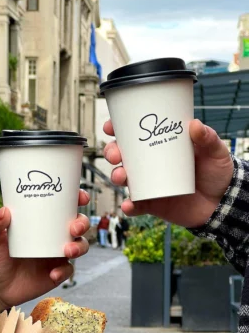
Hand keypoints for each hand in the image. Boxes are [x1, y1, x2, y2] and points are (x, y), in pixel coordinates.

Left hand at [0, 190, 89, 314]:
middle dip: (82, 223)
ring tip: (67, 251)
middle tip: (73, 228)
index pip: (63, 207)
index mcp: (40, 222)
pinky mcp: (57, 273)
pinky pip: (68, 270)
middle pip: (78, 225)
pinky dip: (64, 271)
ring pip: (80, 245)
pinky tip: (53, 273)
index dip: (76, 199)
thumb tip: (4, 211)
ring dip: (79, 246)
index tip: (81, 197)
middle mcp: (53, 236)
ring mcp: (56, 255)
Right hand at [103, 119, 233, 227]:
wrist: (223, 204)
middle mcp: (151, 165)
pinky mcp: (153, 204)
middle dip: (112, 152)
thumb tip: (194, 125)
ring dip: (116, 176)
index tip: (110, 126)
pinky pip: (136, 206)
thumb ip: (207, 138)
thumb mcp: (215, 152)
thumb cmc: (216, 173)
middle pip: (123, 156)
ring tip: (121, 176)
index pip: (136, 135)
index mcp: (161, 146)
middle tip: (115, 154)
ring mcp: (150, 185)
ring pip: (125, 179)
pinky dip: (129, 206)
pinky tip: (128, 205)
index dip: (118, 129)